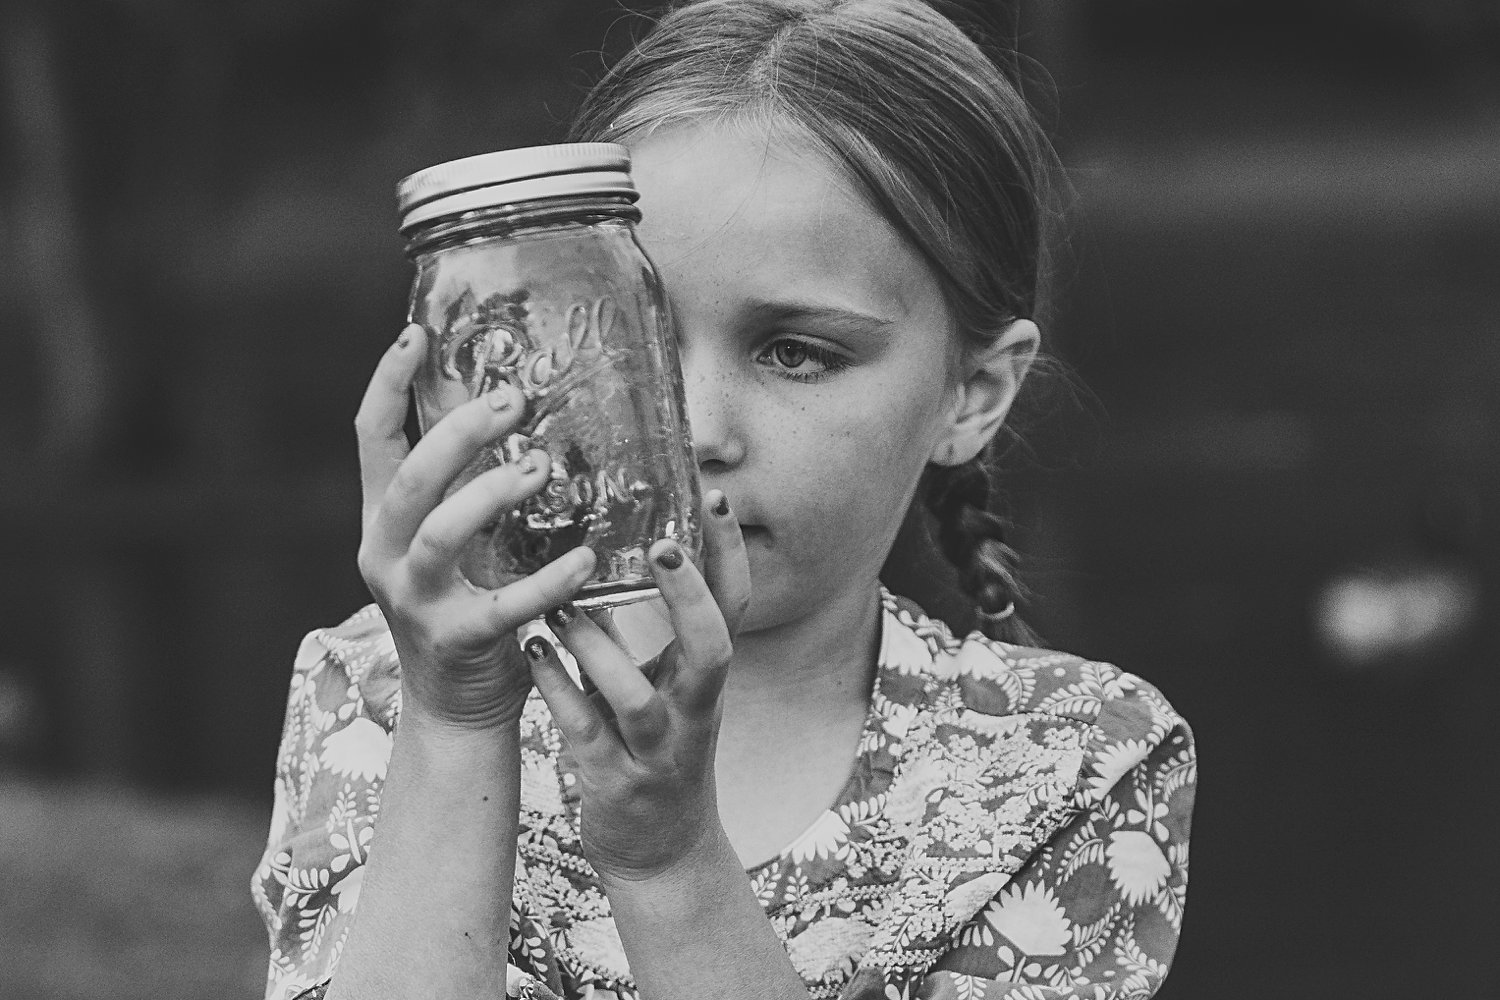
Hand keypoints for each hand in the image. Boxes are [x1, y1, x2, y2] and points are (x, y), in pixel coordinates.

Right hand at [355, 324, 597, 728]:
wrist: (456, 706)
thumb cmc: (467, 604)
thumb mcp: (458, 539)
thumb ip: (468, 483)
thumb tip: (508, 403)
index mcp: (383, 520)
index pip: (372, 438)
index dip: (388, 383)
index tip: (418, 335)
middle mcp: (386, 555)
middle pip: (409, 478)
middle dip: (458, 433)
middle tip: (512, 401)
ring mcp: (415, 600)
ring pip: (440, 533)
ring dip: (491, 492)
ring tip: (541, 469)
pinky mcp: (457, 641)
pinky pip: (504, 605)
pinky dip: (548, 580)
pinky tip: (586, 559)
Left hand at [526, 489, 750, 881]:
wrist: (662, 853)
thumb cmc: (656, 749)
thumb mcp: (664, 686)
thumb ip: (636, 630)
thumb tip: (600, 552)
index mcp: (706, 678)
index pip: (736, 607)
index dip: (730, 554)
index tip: (712, 497)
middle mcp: (694, 711)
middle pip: (713, 647)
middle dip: (690, 596)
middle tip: (662, 544)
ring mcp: (657, 750)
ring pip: (638, 697)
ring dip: (600, 648)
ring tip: (562, 604)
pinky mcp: (614, 781)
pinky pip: (583, 731)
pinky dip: (557, 689)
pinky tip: (531, 652)